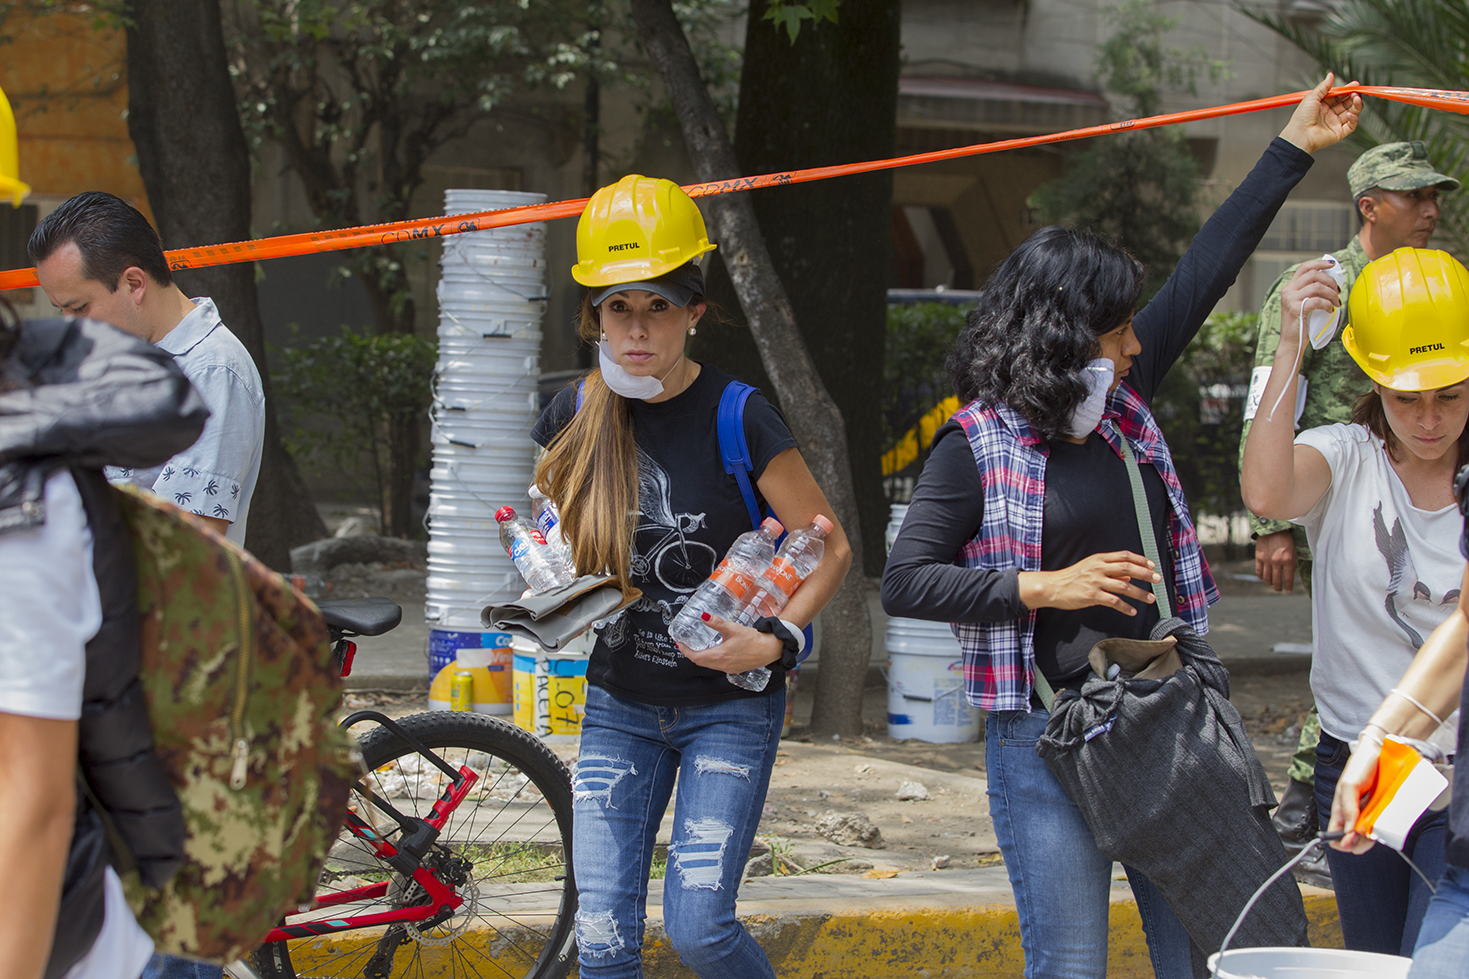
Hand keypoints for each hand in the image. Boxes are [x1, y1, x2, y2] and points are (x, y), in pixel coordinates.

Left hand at [678, 613, 783, 672]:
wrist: (770, 649)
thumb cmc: (754, 639)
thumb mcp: (733, 628)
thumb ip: (716, 622)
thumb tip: (703, 616)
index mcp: (720, 655)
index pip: (696, 657)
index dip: (686, 651)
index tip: (680, 644)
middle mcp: (722, 665)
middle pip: (701, 662)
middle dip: (692, 654)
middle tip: (686, 645)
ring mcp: (729, 669)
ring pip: (710, 665)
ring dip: (702, 658)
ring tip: (698, 647)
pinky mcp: (735, 669)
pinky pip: (718, 667)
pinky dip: (712, 660)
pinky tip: (715, 652)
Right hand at [1019, 551, 1160, 614]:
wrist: (1053, 587)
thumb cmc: (1071, 578)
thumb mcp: (1090, 569)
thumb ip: (1110, 571)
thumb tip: (1129, 577)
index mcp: (1099, 559)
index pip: (1124, 556)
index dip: (1140, 560)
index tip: (1152, 565)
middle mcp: (1099, 568)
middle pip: (1128, 569)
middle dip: (1145, 574)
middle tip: (1157, 579)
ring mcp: (1095, 582)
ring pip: (1124, 586)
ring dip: (1140, 593)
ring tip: (1150, 599)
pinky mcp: (1092, 596)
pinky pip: (1114, 601)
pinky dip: (1125, 607)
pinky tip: (1132, 611)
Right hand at [1255, 531, 1297, 592]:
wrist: (1273, 528)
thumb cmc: (1286, 540)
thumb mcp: (1293, 551)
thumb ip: (1292, 563)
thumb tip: (1289, 575)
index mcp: (1288, 560)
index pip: (1289, 578)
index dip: (1289, 586)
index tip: (1289, 591)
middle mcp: (1277, 562)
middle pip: (1277, 580)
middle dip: (1279, 587)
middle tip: (1279, 590)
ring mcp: (1267, 560)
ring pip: (1267, 578)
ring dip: (1270, 583)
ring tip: (1272, 584)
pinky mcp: (1259, 558)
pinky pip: (1259, 571)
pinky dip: (1261, 577)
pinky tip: (1264, 578)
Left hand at [1279, 73, 1361, 154]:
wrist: (1300, 135)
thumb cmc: (1301, 118)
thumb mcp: (1312, 97)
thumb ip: (1323, 87)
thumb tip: (1330, 75)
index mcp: (1322, 105)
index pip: (1339, 96)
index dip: (1347, 90)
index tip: (1354, 85)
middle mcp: (1329, 114)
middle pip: (1347, 103)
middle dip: (1354, 97)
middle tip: (1356, 92)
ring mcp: (1334, 123)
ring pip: (1351, 113)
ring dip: (1356, 105)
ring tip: (1356, 99)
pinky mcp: (1338, 133)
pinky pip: (1351, 125)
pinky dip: (1354, 119)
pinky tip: (1350, 114)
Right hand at [1279, 259, 1342, 342]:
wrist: (1292, 342)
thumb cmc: (1302, 323)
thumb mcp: (1305, 303)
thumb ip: (1313, 292)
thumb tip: (1332, 281)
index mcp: (1290, 287)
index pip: (1305, 267)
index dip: (1320, 263)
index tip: (1332, 265)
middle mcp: (1288, 291)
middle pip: (1314, 274)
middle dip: (1330, 281)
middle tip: (1337, 292)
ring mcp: (1290, 300)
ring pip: (1317, 286)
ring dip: (1331, 293)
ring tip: (1336, 302)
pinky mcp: (1296, 309)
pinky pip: (1317, 301)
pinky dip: (1327, 304)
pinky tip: (1329, 310)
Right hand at [1328, 731, 1382, 853]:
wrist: (1380, 754)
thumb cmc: (1360, 765)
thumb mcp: (1348, 785)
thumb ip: (1347, 808)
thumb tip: (1348, 830)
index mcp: (1339, 809)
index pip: (1333, 833)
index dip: (1339, 841)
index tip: (1349, 837)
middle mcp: (1351, 815)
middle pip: (1351, 841)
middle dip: (1356, 843)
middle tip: (1363, 834)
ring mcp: (1366, 814)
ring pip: (1365, 838)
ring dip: (1369, 838)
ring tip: (1373, 828)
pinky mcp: (1379, 812)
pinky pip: (1378, 828)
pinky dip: (1379, 831)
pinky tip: (1380, 824)